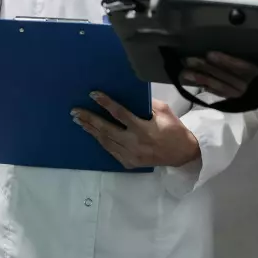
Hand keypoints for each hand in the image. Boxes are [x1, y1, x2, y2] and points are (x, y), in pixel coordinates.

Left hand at [72, 93, 200, 168]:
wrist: (183, 153)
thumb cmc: (173, 128)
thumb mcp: (163, 111)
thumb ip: (146, 104)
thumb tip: (128, 95)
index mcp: (143, 128)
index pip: (120, 113)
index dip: (105, 103)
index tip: (93, 94)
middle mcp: (134, 143)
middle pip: (106, 129)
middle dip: (89, 119)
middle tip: (75, 111)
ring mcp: (131, 155)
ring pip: (105, 141)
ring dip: (91, 130)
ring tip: (79, 121)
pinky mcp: (129, 163)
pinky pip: (110, 151)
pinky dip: (101, 141)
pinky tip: (93, 133)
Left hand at [181, 53, 257, 148]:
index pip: (249, 74)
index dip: (230, 64)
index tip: (212, 54)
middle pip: (231, 81)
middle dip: (209, 71)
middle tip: (187, 62)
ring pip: (229, 89)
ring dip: (207, 80)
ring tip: (186, 72)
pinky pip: (234, 96)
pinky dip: (218, 89)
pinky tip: (204, 85)